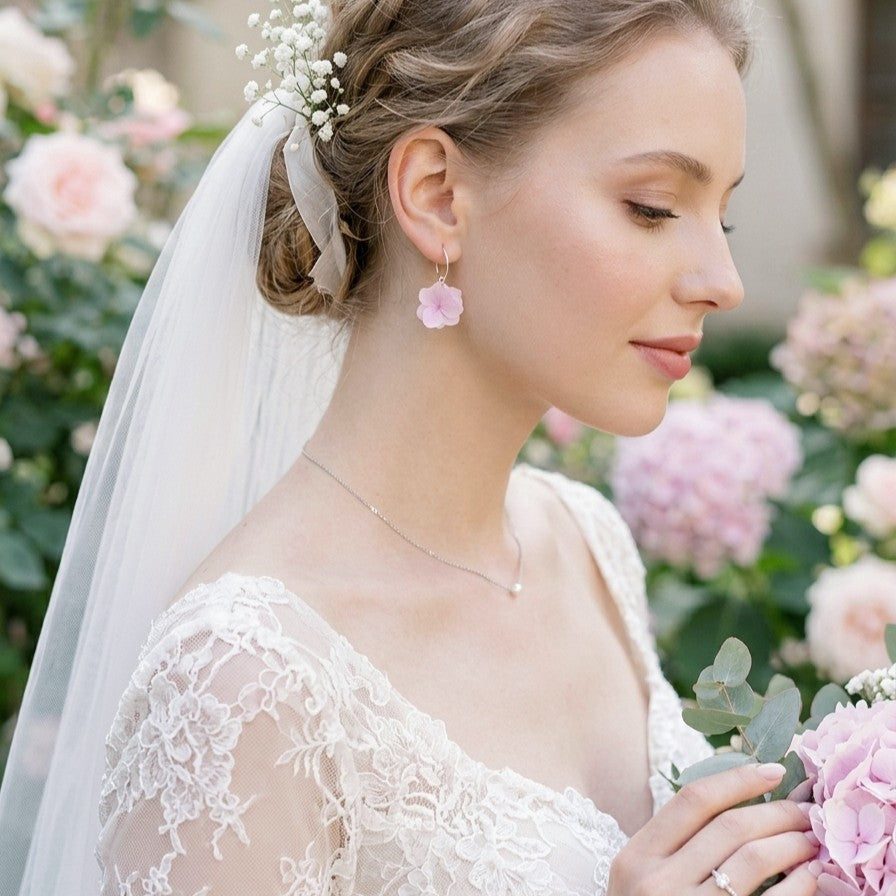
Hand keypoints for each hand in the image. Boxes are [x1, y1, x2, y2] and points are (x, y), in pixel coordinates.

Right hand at [608, 762, 816, 895]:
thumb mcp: (643, 880)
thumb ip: (675, 844)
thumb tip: (741, 801)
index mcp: (635, 858)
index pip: (693, 801)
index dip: (737, 780)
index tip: (774, 771)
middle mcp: (657, 883)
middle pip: (729, 827)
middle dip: (776, 811)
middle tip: (804, 809)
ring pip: (752, 861)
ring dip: (791, 844)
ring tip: (810, 840)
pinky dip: (797, 886)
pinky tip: (809, 877)